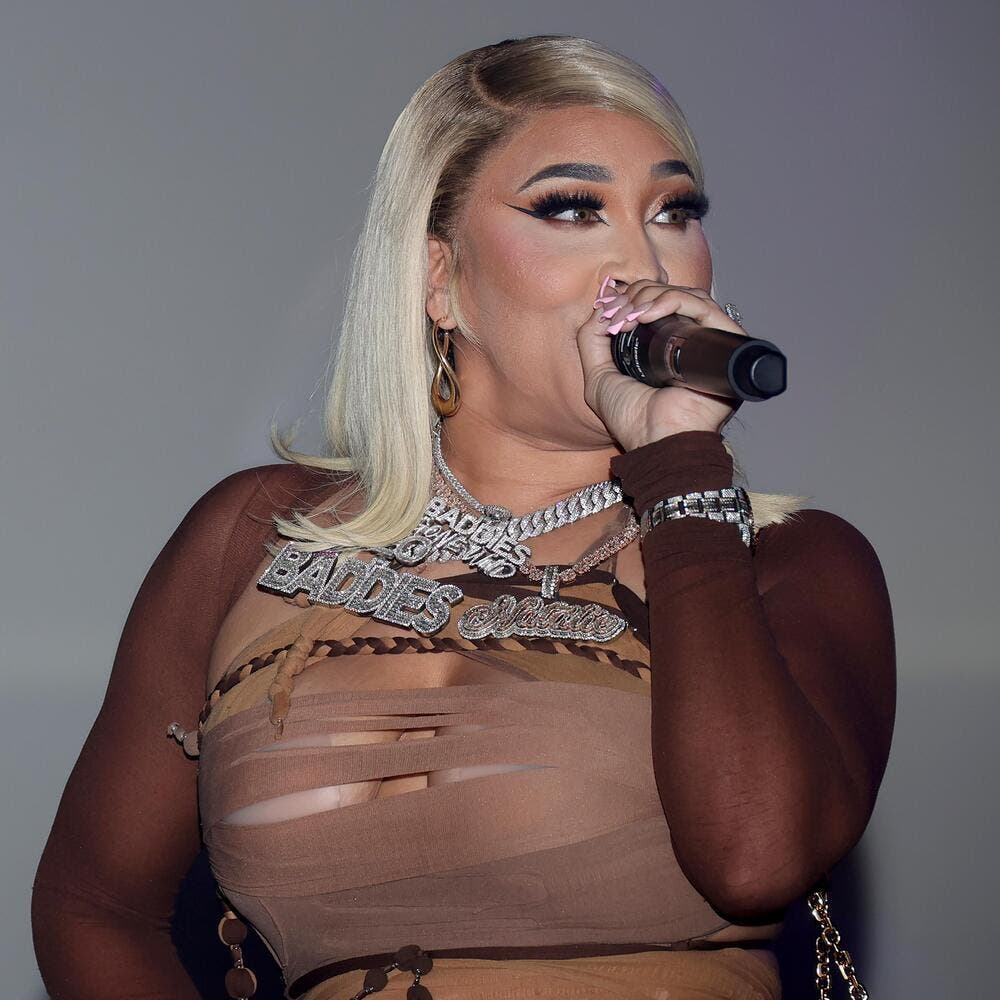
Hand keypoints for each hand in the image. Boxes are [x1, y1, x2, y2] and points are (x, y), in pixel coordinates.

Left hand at [576, 276, 747, 450]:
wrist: (655, 442)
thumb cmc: (632, 421)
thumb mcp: (598, 376)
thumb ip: (591, 340)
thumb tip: (601, 306)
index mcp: (667, 349)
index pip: (658, 305)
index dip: (634, 297)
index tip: (610, 308)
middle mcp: (691, 344)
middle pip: (674, 296)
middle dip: (639, 295)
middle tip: (619, 313)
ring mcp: (709, 345)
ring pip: (690, 296)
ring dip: (652, 296)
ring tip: (631, 315)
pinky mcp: (725, 347)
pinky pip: (706, 308)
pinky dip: (675, 301)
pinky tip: (648, 314)